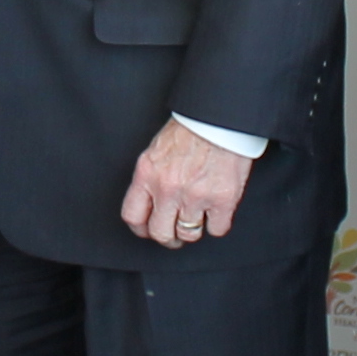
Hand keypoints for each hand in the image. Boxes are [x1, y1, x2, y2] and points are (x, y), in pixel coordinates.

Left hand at [119, 118, 255, 248]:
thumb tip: (151, 203)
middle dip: (168, 237)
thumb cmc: (191, 129)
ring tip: (197, 217)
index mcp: (147, 174)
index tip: (149, 229)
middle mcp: (168, 188)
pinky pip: (216, 229)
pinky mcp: (223, 200)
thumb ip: (151, 178)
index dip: (142, 229)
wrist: (220, 118)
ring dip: (193, 229)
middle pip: (160, 233)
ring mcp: (195, 196)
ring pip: (189, 234)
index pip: (133, 216)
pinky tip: (216, 212)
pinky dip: (217, 224)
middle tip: (175, 233)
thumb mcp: (157, 150)